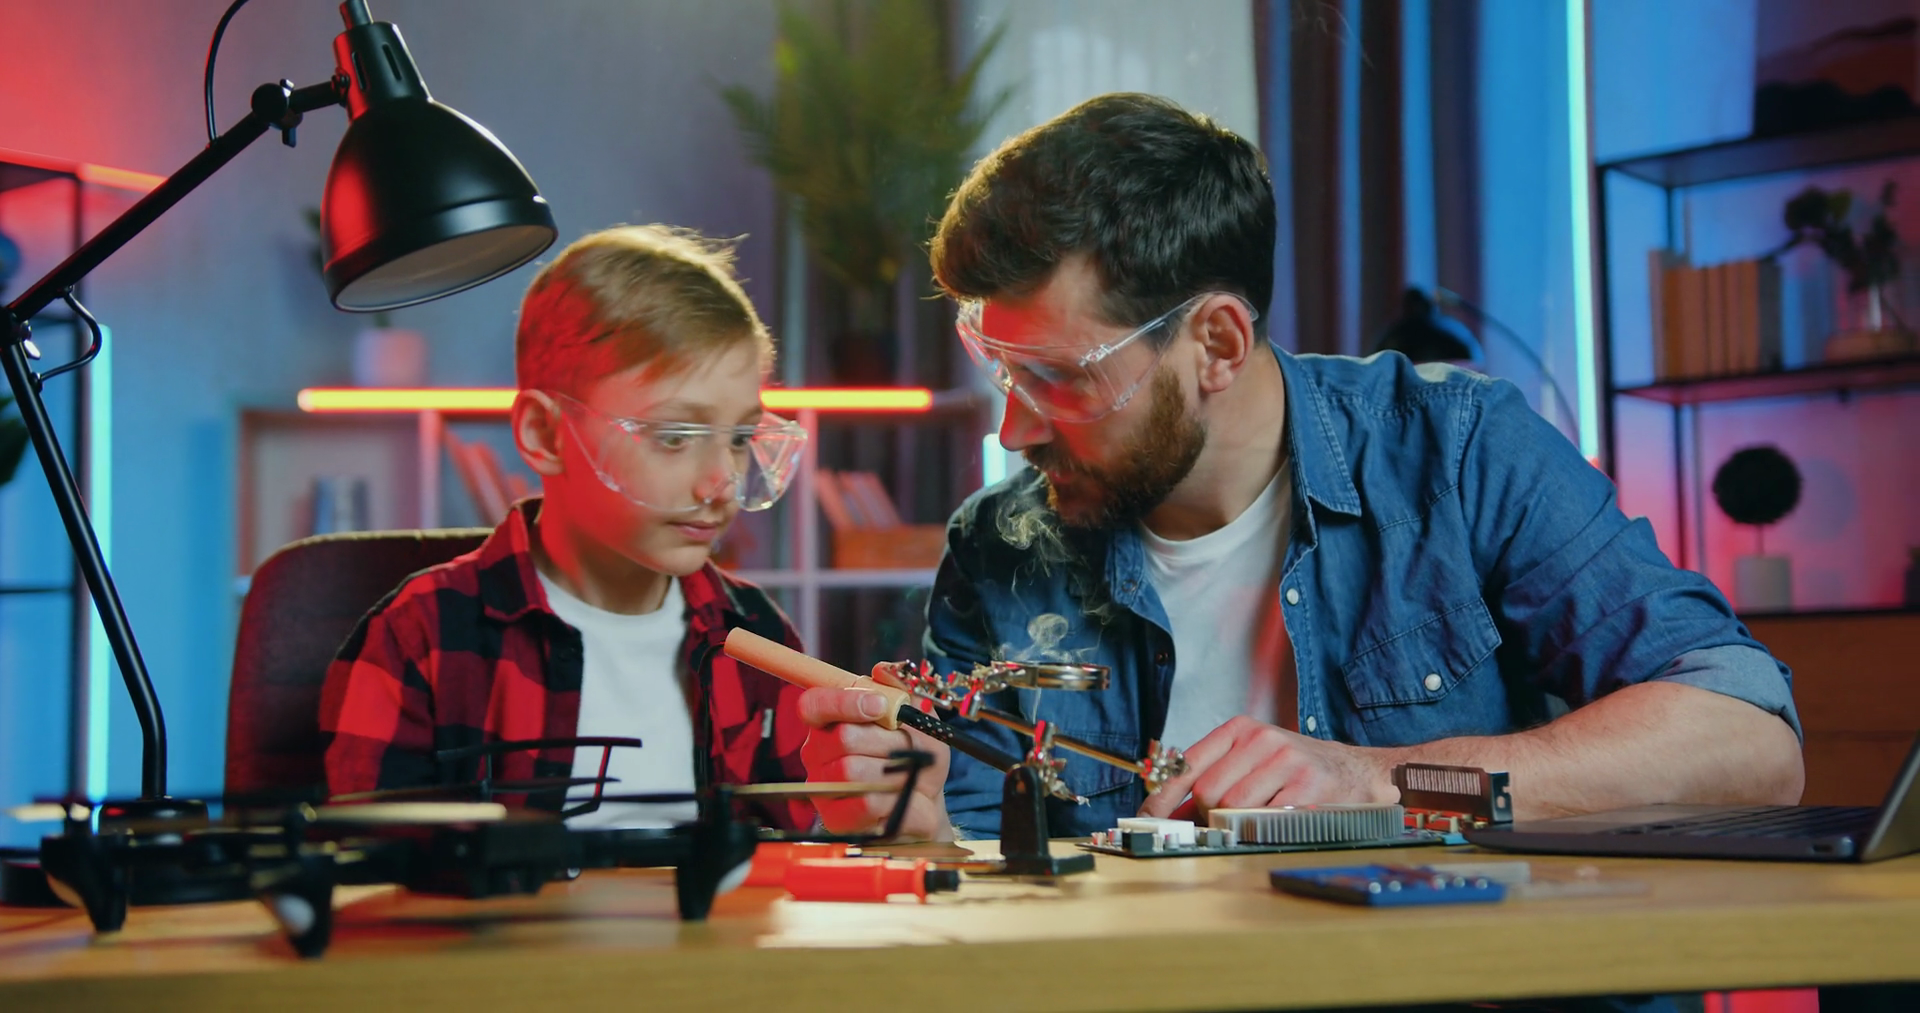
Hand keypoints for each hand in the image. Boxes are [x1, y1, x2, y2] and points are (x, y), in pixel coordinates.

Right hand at [797, 686, 953, 840]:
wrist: (925, 801)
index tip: (880, 707)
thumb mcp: (918, 719)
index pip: (815, 704)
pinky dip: (892, 798)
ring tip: (906, 776)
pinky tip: (898, 798)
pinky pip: (863, 803)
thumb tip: (881, 669)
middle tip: (907, 751)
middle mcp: (818, 751)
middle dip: (886, 743)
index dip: (844, 702)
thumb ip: (901, 690)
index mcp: (832, 721)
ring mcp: (822, 785)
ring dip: (893, 772)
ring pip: (852, 771)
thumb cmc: (916, 756)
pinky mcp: (833, 817)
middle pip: (842, 737)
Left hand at [1138, 716, 1396, 819]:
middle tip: (1223, 820)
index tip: (1149, 815)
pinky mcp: (1306, 787)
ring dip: (1235, 824)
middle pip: (1206, 791)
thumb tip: (1168, 811)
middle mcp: (1261, 739)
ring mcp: (1286, 761)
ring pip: (1232, 807)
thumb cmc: (1296, 769)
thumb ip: (1212, 779)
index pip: (1188, 763)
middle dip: (1207, 815)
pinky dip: (1260, 829)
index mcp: (1241, 730)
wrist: (1356, 771)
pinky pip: (1264, 818)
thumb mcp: (1252, 761)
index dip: (1164, 794)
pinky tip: (1272, 822)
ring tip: (1253, 819)